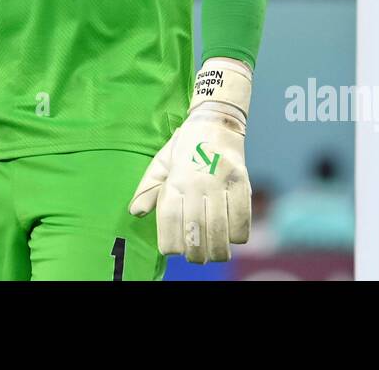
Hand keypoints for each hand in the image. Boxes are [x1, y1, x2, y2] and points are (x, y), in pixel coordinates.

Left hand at [129, 57, 252, 262]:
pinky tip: (233, 239)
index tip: (172, 251)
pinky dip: (239, 234)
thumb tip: (136, 212)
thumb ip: (148, 189)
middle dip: (196, 252)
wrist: (216, 121)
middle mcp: (196, 182)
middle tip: (197, 258)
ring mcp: (220, 181)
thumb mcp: (161, 163)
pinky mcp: (242, 181)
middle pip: (195, 229)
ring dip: (218, 249)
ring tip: (215, 255)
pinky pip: (243, 216)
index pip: (170, 220)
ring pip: (220, 228)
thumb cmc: (184, 146)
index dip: (170, 242)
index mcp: (175, 179)